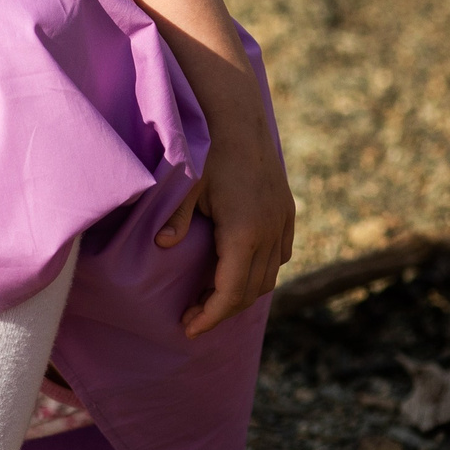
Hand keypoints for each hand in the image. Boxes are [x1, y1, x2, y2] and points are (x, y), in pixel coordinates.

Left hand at [156, 118, 294, 337]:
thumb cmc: (206, 151)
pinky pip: (280, 255)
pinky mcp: (286, 213)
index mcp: (244, 232)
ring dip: (240, 292)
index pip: (231, 291)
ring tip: (209, 299)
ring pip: (269, 275)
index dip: (211, 316)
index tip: (189, 329)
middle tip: (191, 317)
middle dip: (221, 310)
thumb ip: (175, 218)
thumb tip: (162, 245)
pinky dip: (259, 271)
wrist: (239, 120)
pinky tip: (235, 271)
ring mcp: (282, 223)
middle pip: (251, 290)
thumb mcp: (184, 186)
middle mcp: (270, 232)